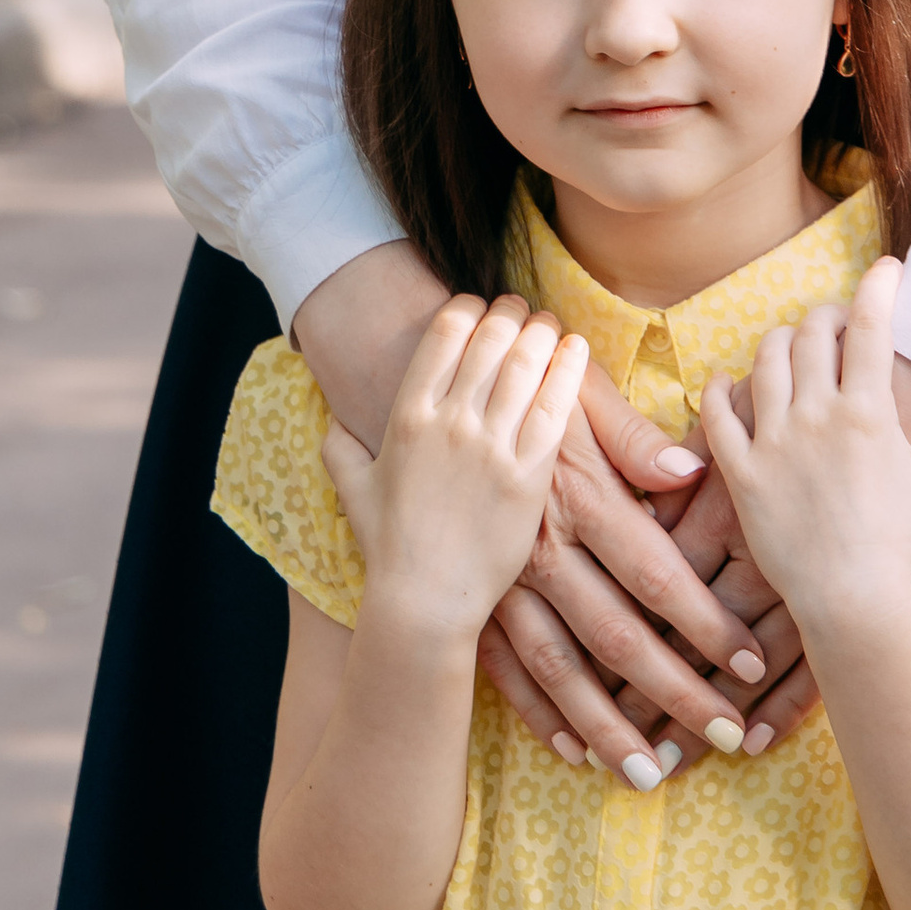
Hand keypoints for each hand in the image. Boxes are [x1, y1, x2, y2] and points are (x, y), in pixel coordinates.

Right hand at [297, 244, 768, 769]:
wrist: (423, 387)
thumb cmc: (523, 385)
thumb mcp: (580, 394)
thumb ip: (636, 437)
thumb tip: (694, 472)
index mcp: (578, 495)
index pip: (657, 573)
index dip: (706, 621)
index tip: (751, 664)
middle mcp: (539, 548)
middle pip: (617, 635)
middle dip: (674, 691)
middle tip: (726, 737)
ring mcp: (499, 580)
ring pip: (560, 667)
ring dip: (608, 725)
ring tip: (652, 773)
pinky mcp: (469, 598)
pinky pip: (503, 669)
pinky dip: (537, 713)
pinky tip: (573, 752)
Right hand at [319, 295, 585, 639]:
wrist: (425, 602)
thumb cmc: (390, 549)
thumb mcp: (355, 490)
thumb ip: (340, 449)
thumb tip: (334, 424)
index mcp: (408, 416)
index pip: (446, 331)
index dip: (469, 307)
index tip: (482, 307)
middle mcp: (451, 422)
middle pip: (492, 336)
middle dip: (512, 312)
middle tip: (524, 311)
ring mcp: (491, 447)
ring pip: (526, 362)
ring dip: (543, 332)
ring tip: (551, 327)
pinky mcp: (529, 475)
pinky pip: (555, 406)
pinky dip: (568, 369)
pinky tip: (576, 351)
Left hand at [700, 259, 910, 651]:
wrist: (851, 600)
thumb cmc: (901, 547)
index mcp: (868, 411)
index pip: (871, 324)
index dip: (879, 286)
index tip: (887, 270)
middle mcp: (817, 414)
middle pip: (812, 332)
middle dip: (827, 317)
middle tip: (839, 325)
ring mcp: (775, 441)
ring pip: (765, 360)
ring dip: (781, 343)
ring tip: (793, 348)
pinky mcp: (743, 473)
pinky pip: (720, 414)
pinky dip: (721, 389)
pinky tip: (728, 382)